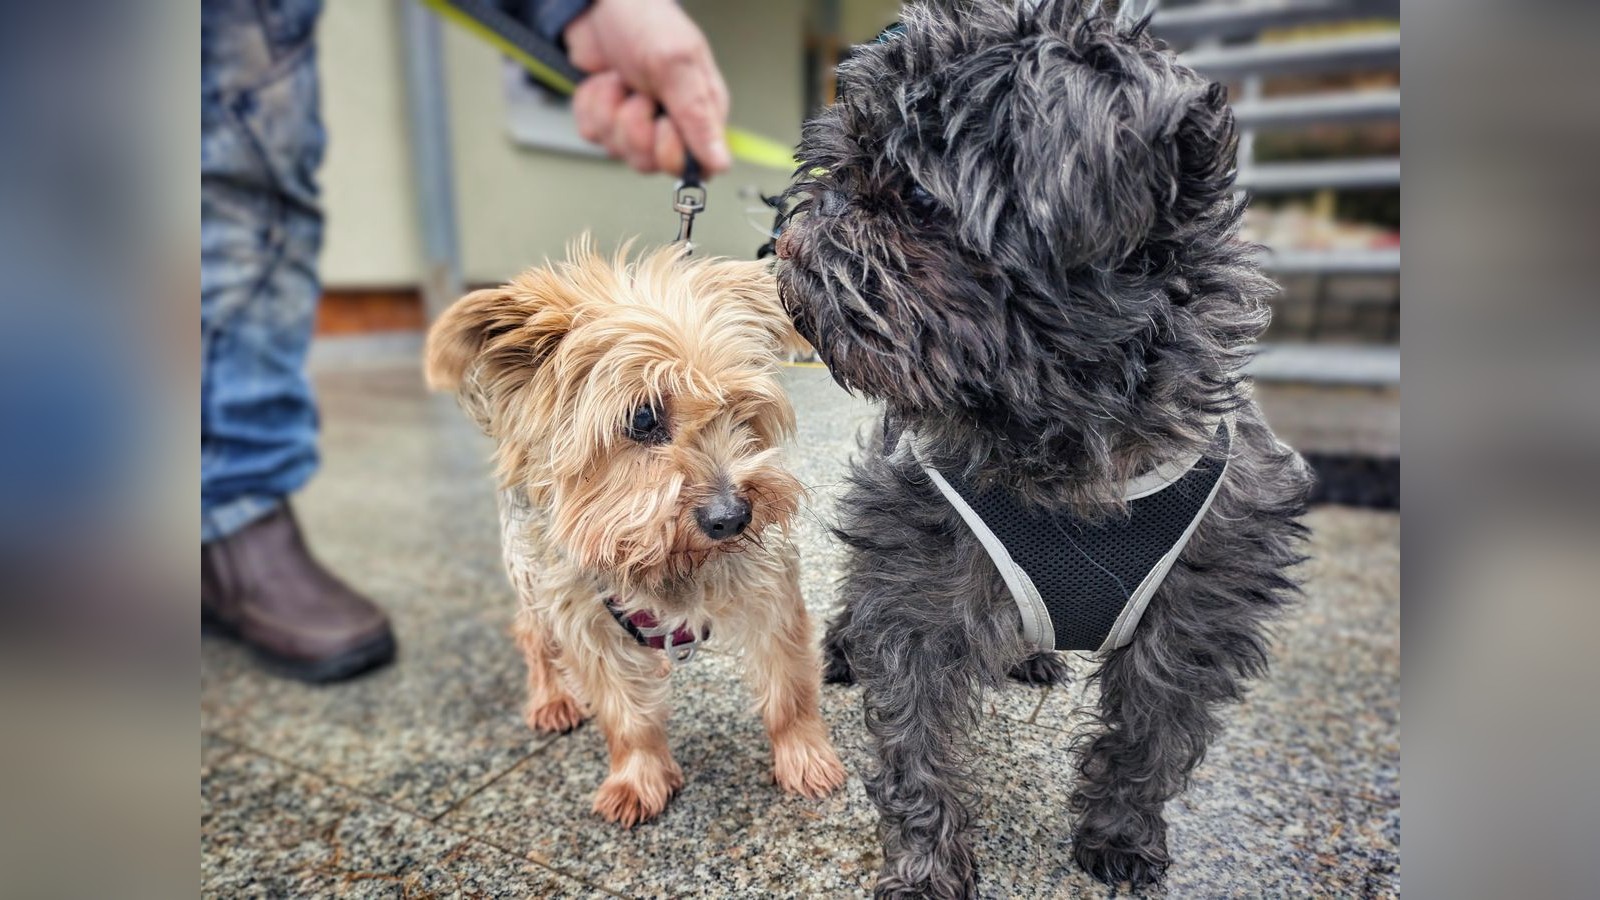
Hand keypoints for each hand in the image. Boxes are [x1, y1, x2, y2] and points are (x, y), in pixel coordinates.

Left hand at [566, 0, 731, 175]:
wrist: (600, 3)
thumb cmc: (646, 22)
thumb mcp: (676, 65)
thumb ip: (697, 117)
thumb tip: (721, 162)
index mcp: (701, 112)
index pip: (696, 167)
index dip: (672, 154)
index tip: (663, 123)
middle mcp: (672, 123)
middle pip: (651, 163)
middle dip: (634, 127)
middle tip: (638, 93)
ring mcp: (637, 123)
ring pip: (618, 150)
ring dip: (609, 110)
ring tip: (620, 80)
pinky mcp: (607, 118)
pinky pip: (592, 134)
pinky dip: (590, 105)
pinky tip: (603, 82)